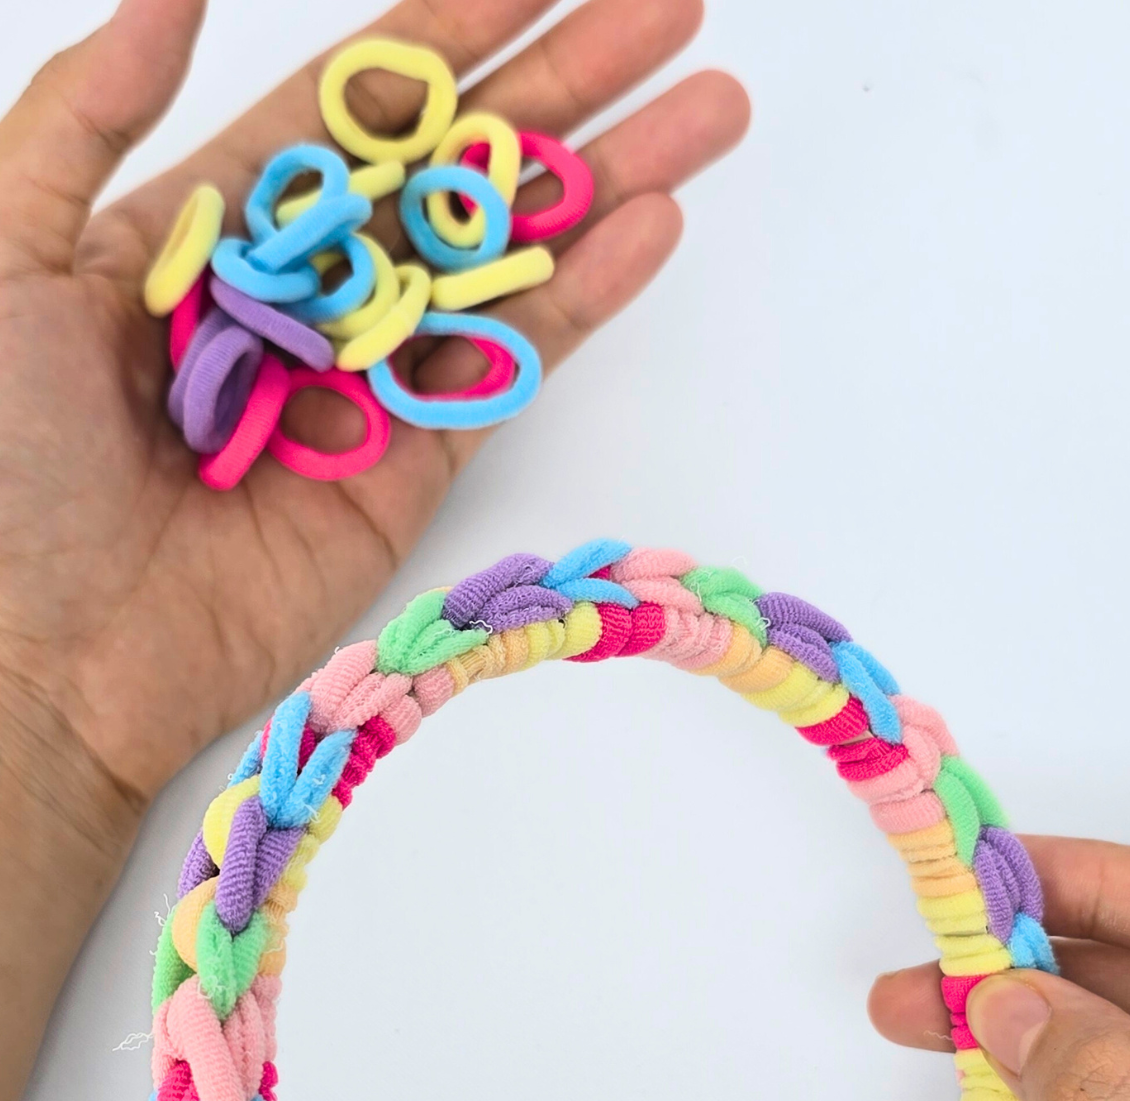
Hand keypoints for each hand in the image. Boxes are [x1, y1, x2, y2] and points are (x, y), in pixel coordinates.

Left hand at [0, 0, 747, 807]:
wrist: (48, 657)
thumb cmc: (4, 463)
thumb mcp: (5, 258)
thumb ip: (83, 118)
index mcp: (215, 233)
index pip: (355, 110)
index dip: (451, 36)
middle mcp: (309, 299)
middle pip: (457, 172)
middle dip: (564, 88)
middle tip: (671, 16)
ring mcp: (370, 386)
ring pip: (506, 263)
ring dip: (609, 182)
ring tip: (707, 110)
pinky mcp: (413, 469)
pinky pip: (508, 369)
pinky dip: (582, 299)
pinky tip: (651, 225)